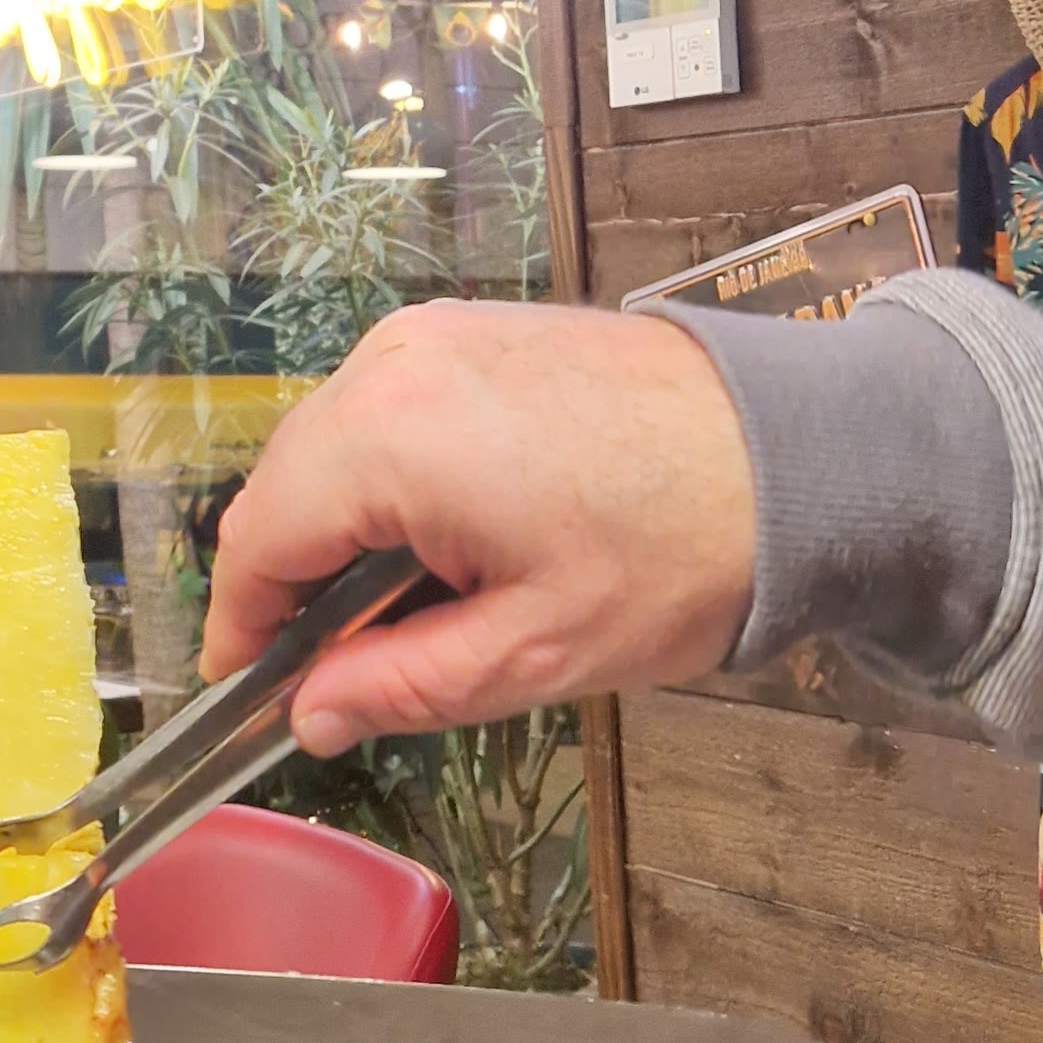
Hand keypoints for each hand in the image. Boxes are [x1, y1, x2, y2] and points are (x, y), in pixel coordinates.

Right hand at [199, 301, 757, 750]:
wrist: (801, 450)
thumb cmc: (680, 551)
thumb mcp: (533, 652)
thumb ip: (400, 686)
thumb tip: (309, 713)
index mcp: (391, 439)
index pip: (257, 540)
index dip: (241, 627)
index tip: (249, 690)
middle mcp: (390, 364)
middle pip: (284, 486)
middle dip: (295, 580)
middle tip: (341, 667)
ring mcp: (428, 334)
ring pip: (329, 447)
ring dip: (342, 527)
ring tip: (414, 605)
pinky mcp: (468, 329)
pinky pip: (382, 409)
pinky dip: (387, 476)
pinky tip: (449, 535)